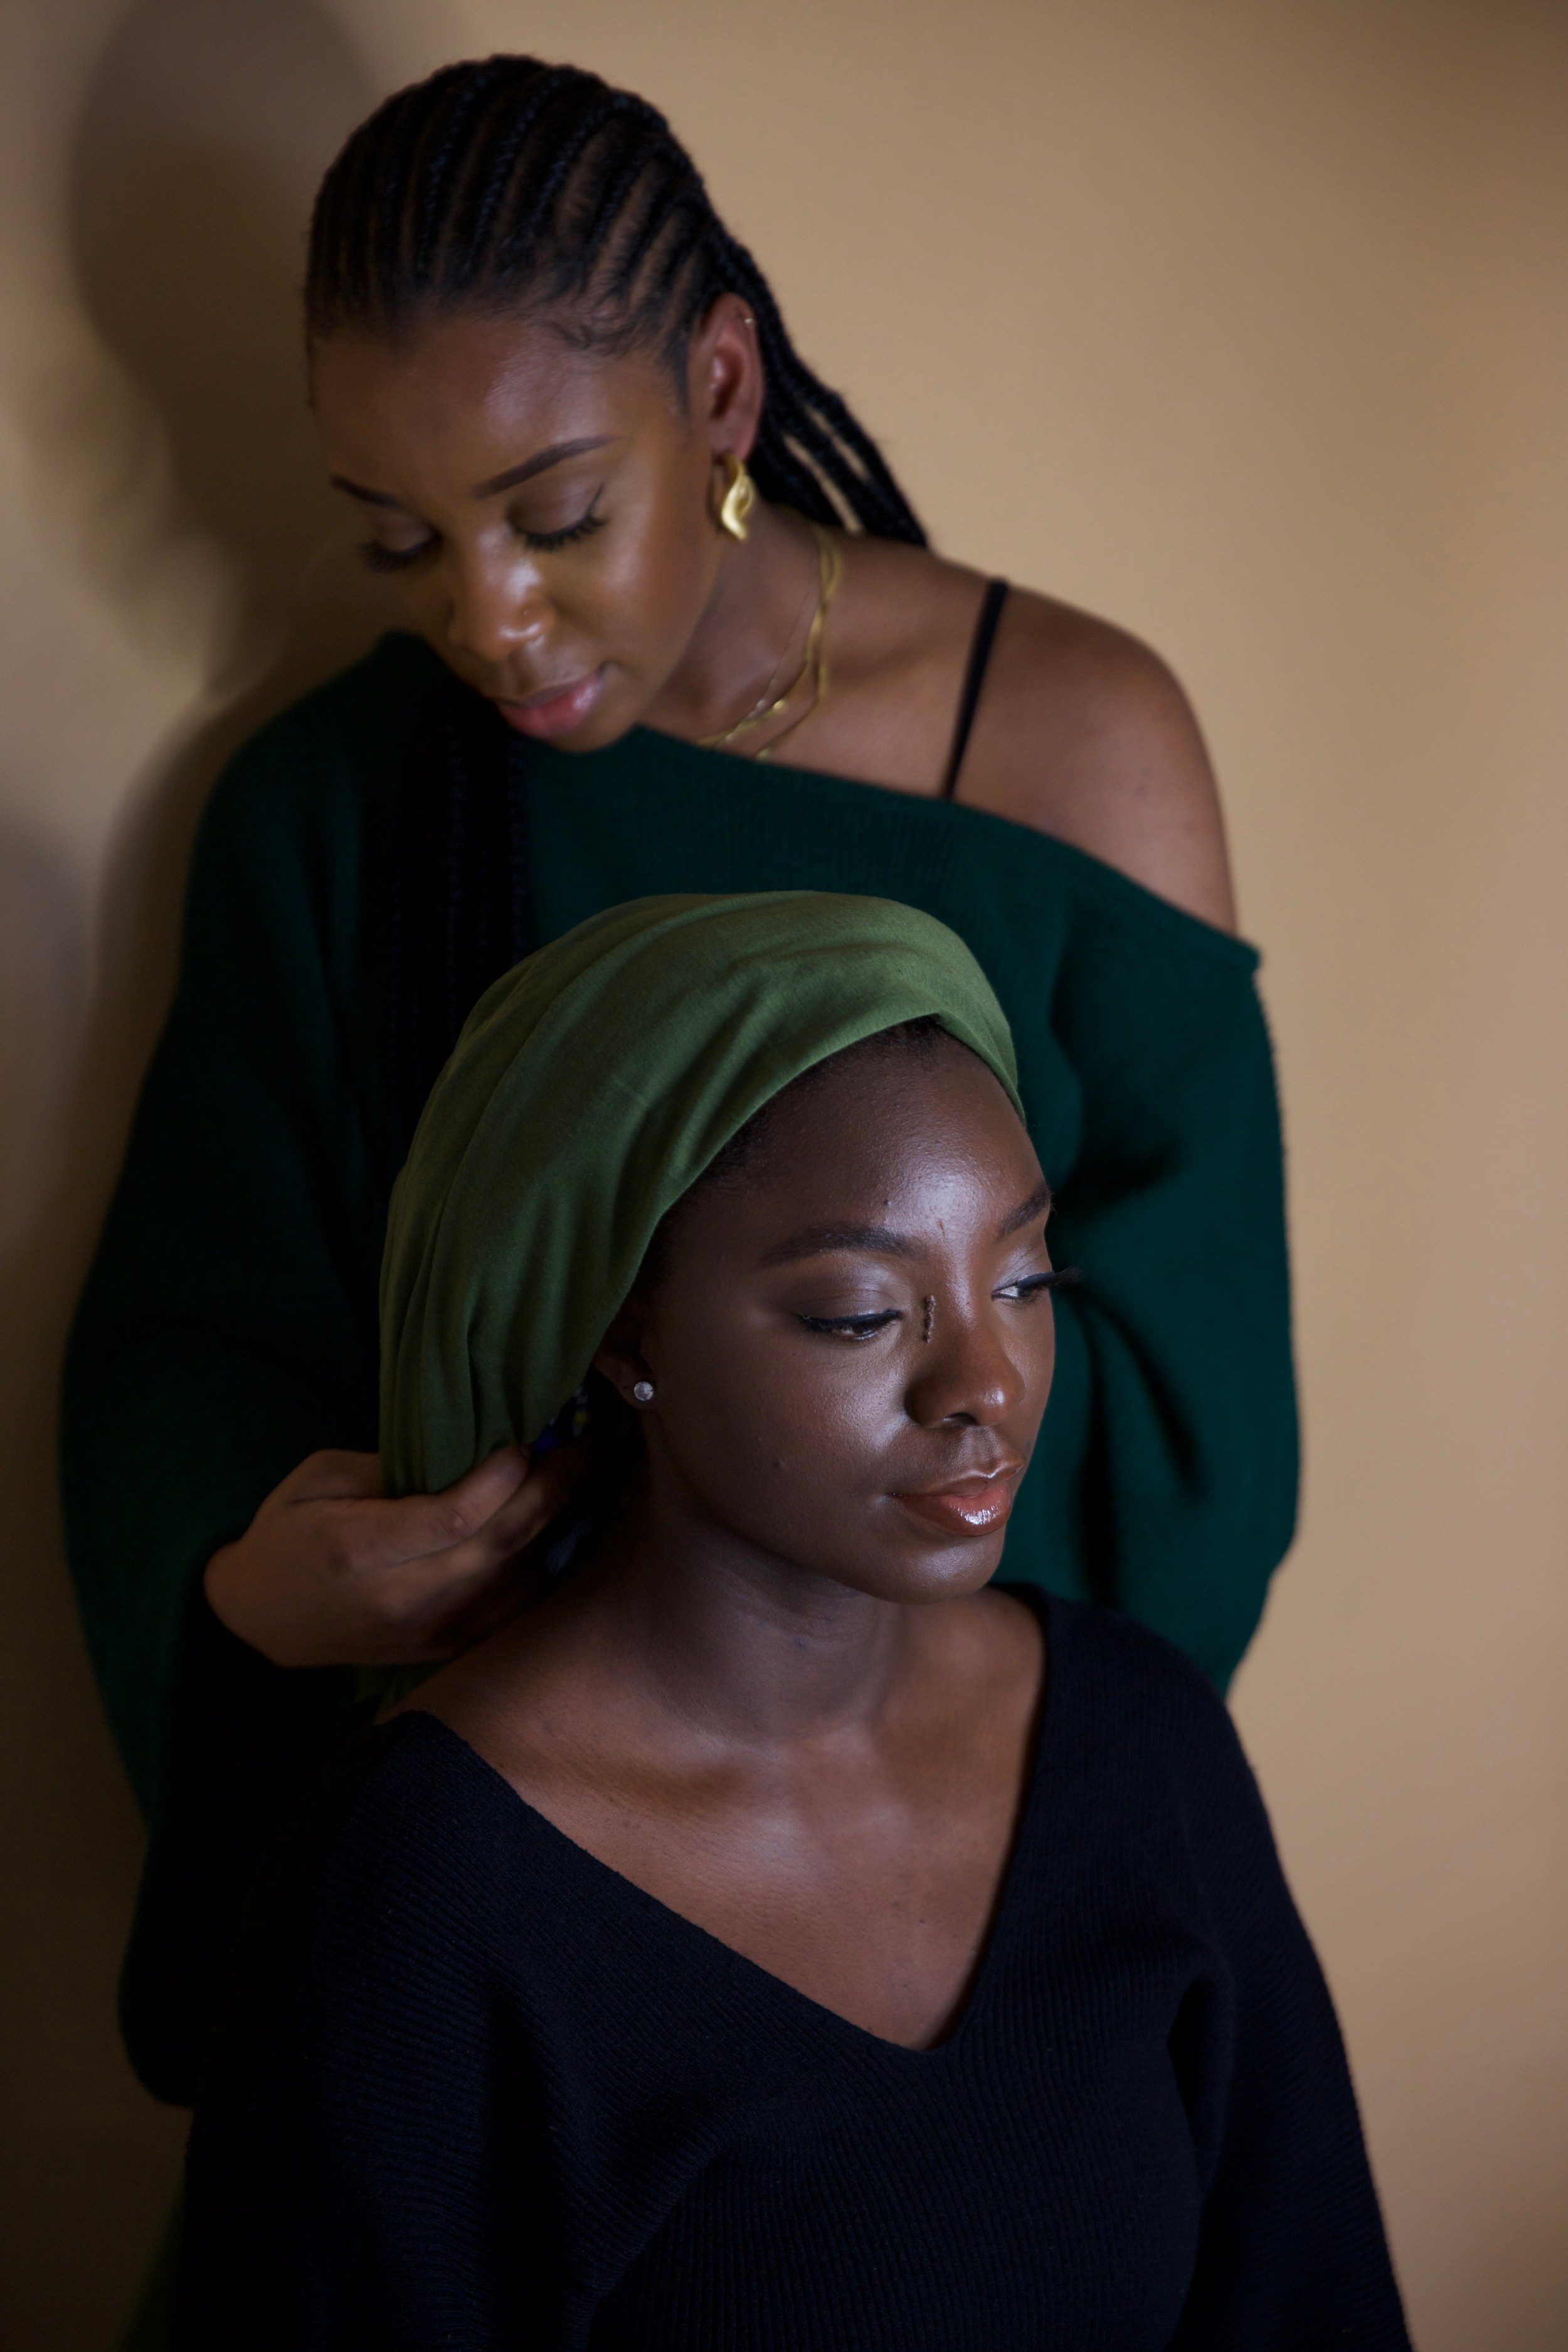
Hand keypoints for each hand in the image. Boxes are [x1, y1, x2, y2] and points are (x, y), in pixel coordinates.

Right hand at [203, 1443, 582, 1669]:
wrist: (263, 1619)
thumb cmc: (287, 1534)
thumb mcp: (316, 1478)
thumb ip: (386, 1465)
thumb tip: (463, 1449)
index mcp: (359, 1550)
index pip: (454, 1517)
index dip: (501, 1478)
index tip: (525, 1439)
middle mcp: (401, 1599)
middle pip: (497, 1546)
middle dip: (547, 1491)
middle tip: (576, 1447)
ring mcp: (428, 1631)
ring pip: (515, 1579)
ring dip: (553, 1527)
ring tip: (573, 1478)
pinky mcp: (444, 1649)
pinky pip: (513, 1610)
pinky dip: (541, 1568)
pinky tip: (554, 1529)